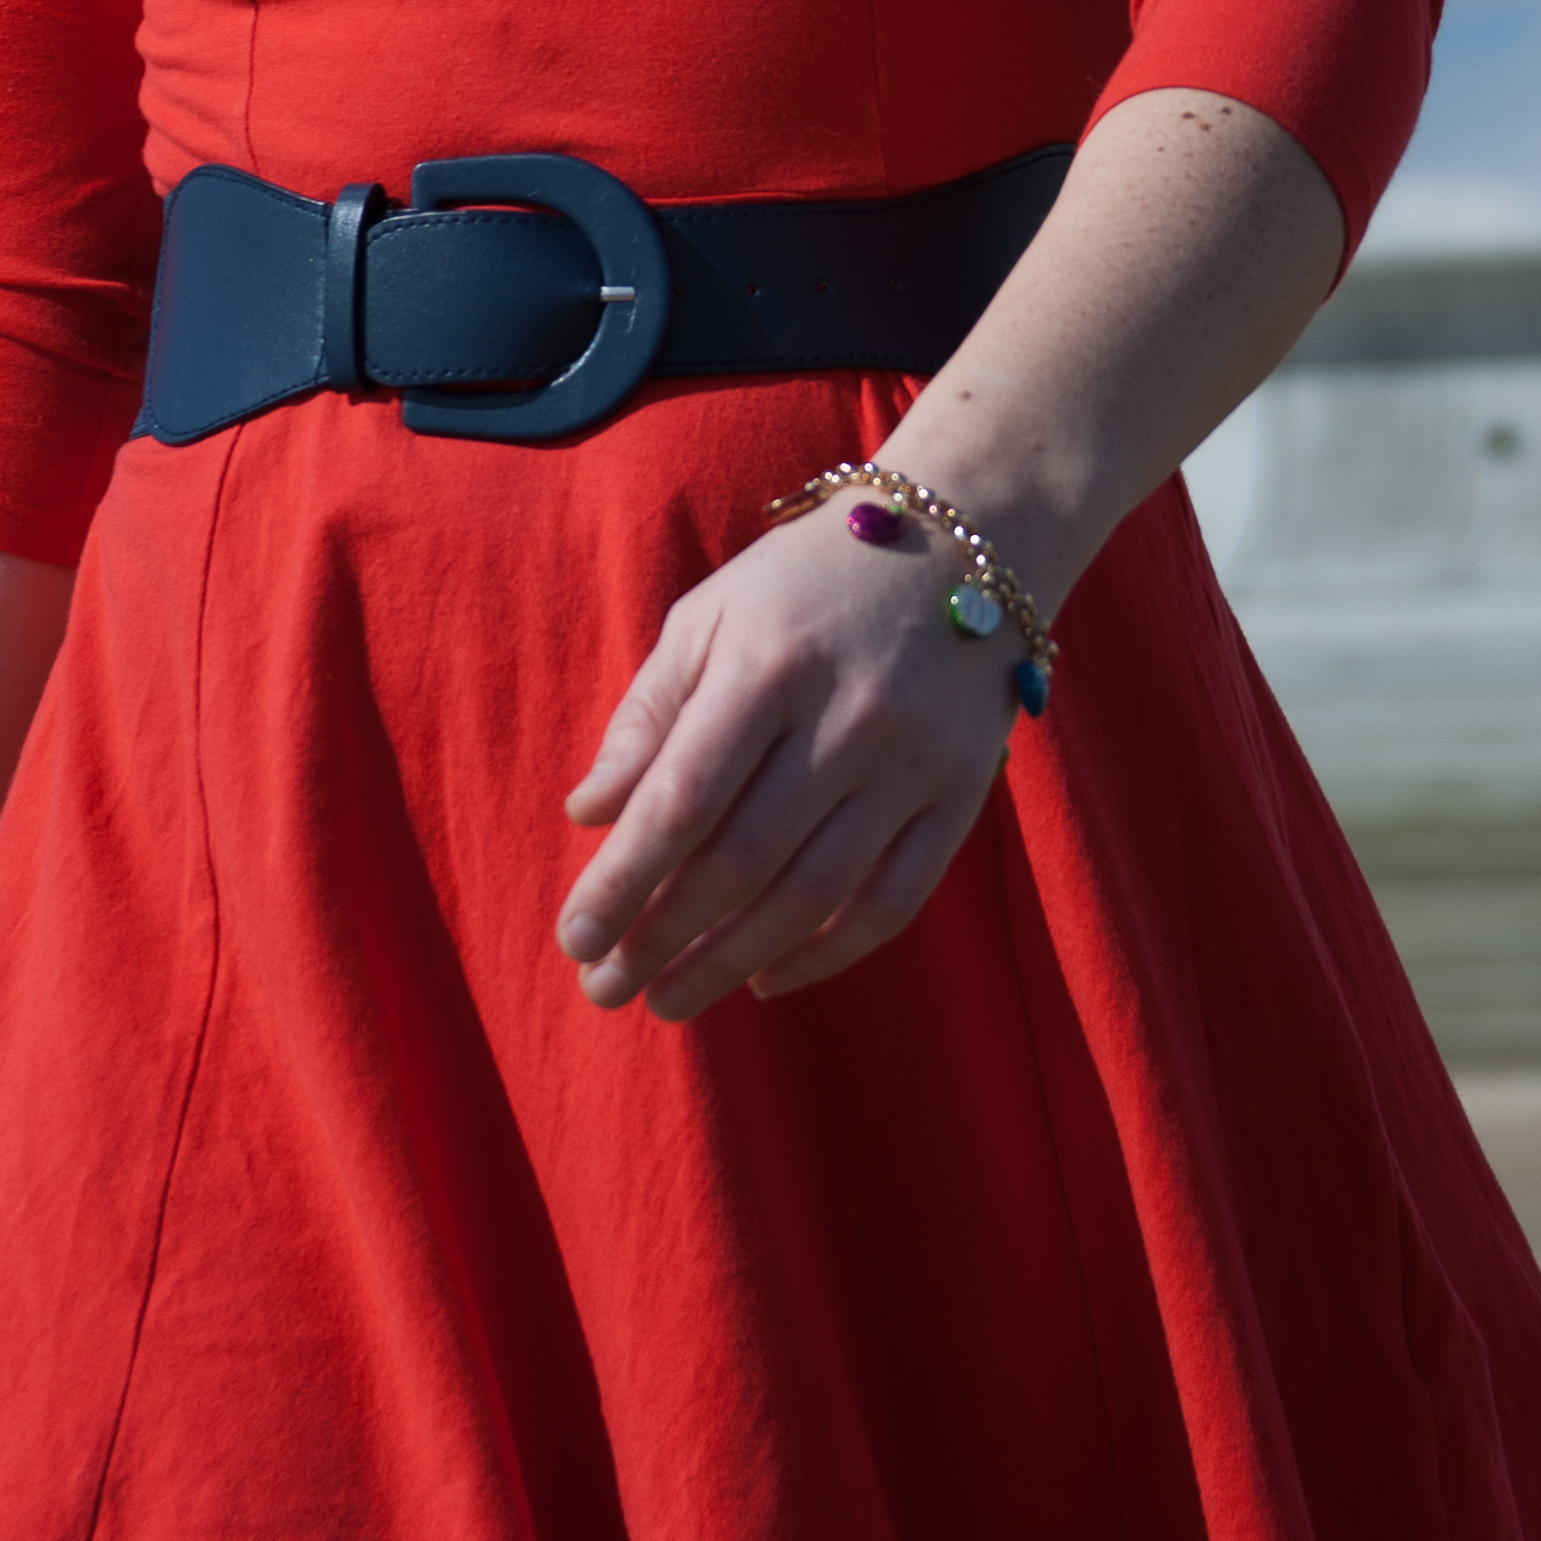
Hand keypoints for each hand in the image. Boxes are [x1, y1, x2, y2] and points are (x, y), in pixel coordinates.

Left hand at [557, 502, 1019, 1019]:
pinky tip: (768, 979)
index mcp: (769, 663)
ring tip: (668, 999)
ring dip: (731, 962)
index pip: (683, 799)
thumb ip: (649, 712)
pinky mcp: (962, 792)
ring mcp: (913, 761)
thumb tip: (589, 815)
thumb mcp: (711, 614)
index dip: (623, 880)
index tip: (574, 937)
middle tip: (605, 986)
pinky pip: (894, 900)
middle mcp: (847, 717)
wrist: (965, 541)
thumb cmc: (807, 579)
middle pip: (744, 861)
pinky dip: (828, 954)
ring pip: (814, 895)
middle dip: (662, 937)